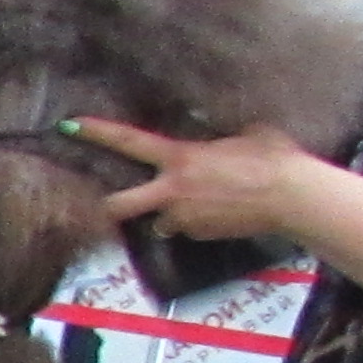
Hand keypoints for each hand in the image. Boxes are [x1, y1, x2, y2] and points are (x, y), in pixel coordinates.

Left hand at [71, 116, 320, 243]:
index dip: (97, 133)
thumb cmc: (273, 157)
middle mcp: (172, 190)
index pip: (129, 142)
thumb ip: (214, 141)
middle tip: (104, 204)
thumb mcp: (242, 135)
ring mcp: (183, 217)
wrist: (293, 196)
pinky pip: (186, 229)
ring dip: (170, 215)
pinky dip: (195, 223)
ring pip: (160, 220)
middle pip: (118, 205)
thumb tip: (212, 140)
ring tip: (200, 204)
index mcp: (180, 158)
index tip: (70, 126)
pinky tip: (220, 213)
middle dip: (106, 206)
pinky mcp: (198, 236)